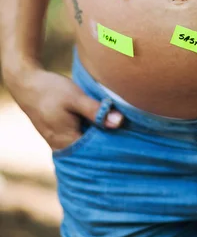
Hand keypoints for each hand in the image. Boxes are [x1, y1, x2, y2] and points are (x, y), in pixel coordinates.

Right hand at [5, 65, 123, 150]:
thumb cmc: (51, 90)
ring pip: (86, 143)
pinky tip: (103, 122)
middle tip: (129, 132)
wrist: (27, 84)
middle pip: (92, 150)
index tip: (130, 137)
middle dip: (109, 142)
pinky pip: (80, 137)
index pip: (96, 153)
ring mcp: (61, 141)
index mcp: (67, 142)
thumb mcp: (75, 97)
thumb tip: (119, 122)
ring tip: (120, 127)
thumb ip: (95, 110)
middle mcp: (63, 146)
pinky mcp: (61, 133)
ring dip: (101, 135)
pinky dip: (92, 131)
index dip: (114, 145)